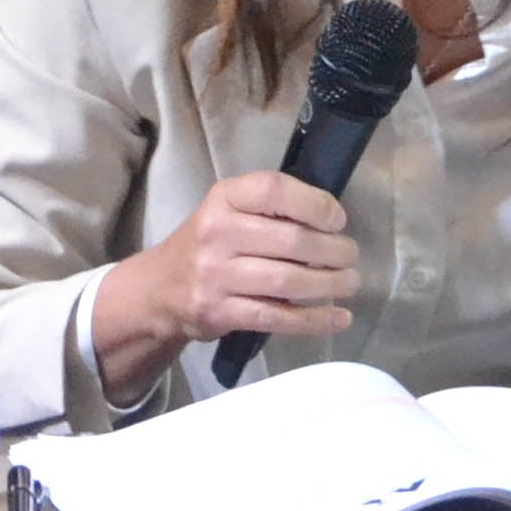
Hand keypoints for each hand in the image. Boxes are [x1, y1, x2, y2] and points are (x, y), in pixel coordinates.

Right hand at [88, 171, 357, 396]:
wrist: (159, 289)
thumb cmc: (208, 244)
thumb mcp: (227, 210)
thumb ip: (270, 210)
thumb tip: (332, 221)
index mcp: (223, 198)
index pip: (273, 190)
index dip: (314, 204)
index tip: (338, 220)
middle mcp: (217, 233)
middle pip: (290, 241)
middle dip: (332, 251)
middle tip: (351, 257)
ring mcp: (216, 276)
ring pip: (287, 282)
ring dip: (329, 285)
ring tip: (350, 283)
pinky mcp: (220, 312)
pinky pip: (277, 317)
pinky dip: (314, 320)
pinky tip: (339, 318)